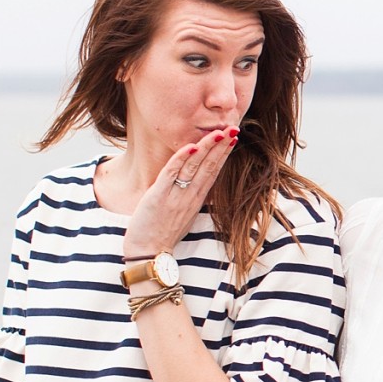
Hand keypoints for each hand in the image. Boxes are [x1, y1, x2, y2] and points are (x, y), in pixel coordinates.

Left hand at [121, 125, 240, 258]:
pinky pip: (172, 174)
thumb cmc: (163, 233)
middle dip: (222, 146)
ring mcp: (176, 196)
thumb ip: (190, 196)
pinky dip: (181, 159)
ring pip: (195, 167)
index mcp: (196, 199)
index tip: (233, 138)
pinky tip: (191, 146)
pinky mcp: (158, 197)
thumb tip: (196, 181)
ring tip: (218, 132)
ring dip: (207, 148)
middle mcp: (190, 196)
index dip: (224, 154)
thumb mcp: (183, 214)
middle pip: (210, 166)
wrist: (148, 253)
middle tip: (233, 128)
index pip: (214, 171)